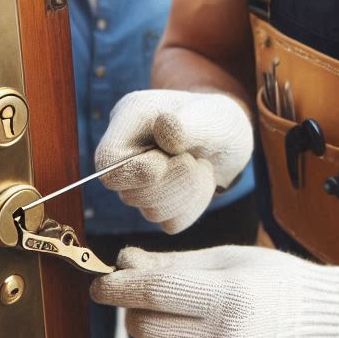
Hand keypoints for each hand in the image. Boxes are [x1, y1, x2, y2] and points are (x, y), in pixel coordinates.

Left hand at [91, 245, 338, 337]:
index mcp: (228, 294)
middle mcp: (226, 337)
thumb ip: (173, 265)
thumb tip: (124, 261)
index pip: (154, 292)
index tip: (99, 284)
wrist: (322, 322)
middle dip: (136, 309)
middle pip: (146, 327)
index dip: (119, 287)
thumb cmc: (274, 280)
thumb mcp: (227, 259)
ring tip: (178, 319)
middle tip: (149, 295)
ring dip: (151, 337)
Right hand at [95, 90, 252, 232]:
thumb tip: (164, 128)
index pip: (107, 159)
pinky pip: (172, 222)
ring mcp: (142, 182)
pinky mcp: (160, 203)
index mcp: (131, 119)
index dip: (132, 172)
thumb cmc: (217, 118)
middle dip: (170, 182)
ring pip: (151, 212)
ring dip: (187, 191)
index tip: (162, 164)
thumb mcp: (210, 115)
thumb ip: (186, 124)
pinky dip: (194, 204)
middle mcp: (129, 153)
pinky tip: (202, 180)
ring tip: (201, 164)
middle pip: (128, 193)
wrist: (231, 138)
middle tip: (193, 160)